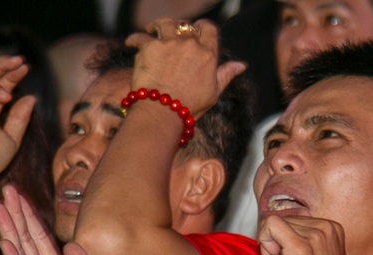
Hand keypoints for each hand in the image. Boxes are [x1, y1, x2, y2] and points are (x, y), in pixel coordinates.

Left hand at [125, 18, 245, 118]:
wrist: (163, 113)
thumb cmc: (189, 107)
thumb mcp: (213, 92)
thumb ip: (226, 74)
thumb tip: (241, 65)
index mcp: (207, 54)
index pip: (208, 28)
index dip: (201, 27)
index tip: (195, 31)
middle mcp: (190, 45)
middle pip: (185, 26)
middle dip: (179, 28)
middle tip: (171, 34)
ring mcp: (168, 44)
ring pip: (164, 23)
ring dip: (157, 25)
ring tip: (152, 29)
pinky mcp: (149, 47)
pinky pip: (139, 36)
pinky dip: (134, 39)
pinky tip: (131, 44)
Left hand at [258, 215, 354, 254]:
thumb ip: (306, 242)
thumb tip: (276, 233)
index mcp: (332, 228)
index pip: (292, 221)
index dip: (286, 243)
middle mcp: (326, 227)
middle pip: (282, 222)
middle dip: (279, 245)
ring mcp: (314, 235)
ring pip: (272, 226)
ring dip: (273, 251)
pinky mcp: (299, 246)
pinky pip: (269, 226)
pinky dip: (266, 246)